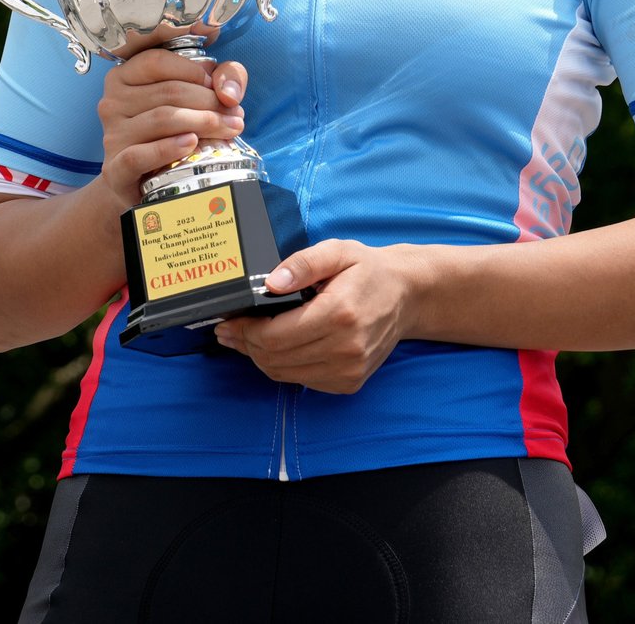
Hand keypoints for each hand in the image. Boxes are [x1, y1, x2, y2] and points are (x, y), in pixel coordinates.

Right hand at [97, 45, 247, 210]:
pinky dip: (168, 148)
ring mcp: (112, 136)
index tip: (219, 88)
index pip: (157, 62)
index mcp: (124, 77)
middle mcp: (112, 103)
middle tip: (236, 114)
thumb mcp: (198, 93)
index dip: (194, 71)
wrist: (144, 181)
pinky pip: (138, 155)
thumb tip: (228, 90)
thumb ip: (223, 77)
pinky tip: (191, 143)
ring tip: (230, 129)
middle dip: (210, 101)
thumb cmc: (173, 131)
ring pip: (162, 118)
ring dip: (203, 122)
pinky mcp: (114, 169)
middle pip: (168, 91)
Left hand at [214, 240, 417, 394]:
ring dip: (259, 358)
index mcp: (340, 313)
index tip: (229, 321)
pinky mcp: (350, 382)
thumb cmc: (368, 270)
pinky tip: (273, 349)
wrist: (406, 296)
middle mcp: (345, 348)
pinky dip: (282, 367)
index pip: (276, 336)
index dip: (246, 331)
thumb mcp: (337, 252)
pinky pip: (302, 380)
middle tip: (228, 331)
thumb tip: (271, 283)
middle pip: (276, 358)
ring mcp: (349, 370)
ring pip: (285, 374)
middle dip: (246, 345)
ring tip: (244, 340)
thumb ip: (302, 263)